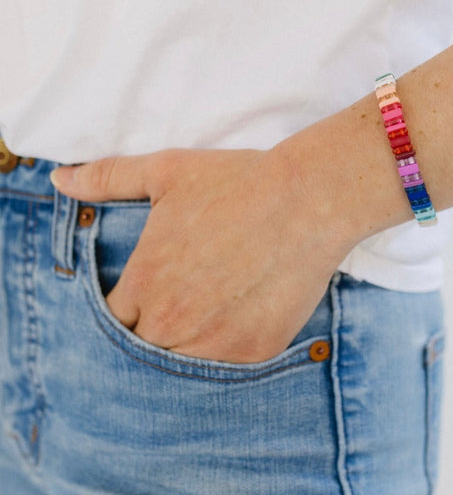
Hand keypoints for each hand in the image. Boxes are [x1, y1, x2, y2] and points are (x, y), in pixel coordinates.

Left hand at [51, 148, 345, 362]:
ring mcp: (213, 342)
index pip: (112, 320)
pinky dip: (229, 351)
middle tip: (187, 303)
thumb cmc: (236, 182)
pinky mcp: (253, 351)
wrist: (305, 199)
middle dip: (157, 330)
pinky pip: (228, 368)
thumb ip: (108, 178)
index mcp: (144, 282)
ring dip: (190, 346)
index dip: (130, 308)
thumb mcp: (167, 172)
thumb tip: (59, 180)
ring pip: (183, 364)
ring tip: (214, 313)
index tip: (151, 294)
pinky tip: (242, 319)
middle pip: (144, 348)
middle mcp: (171, 320)